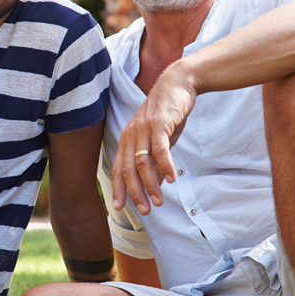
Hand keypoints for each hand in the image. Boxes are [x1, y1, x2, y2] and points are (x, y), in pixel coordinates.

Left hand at [112, 61, 197, 214]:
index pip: (118, 168)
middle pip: (129, 170)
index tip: (119, 208)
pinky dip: (164, 166)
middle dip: (135, 193)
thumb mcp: (158, 139)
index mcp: (127, 139)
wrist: (177, 84)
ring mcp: (144, 129)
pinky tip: (170, 179)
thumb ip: (153, 160)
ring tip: (159, 201)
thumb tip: (154, 183)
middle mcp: (131, 135)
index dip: (118, 189)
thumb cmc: (166, 114)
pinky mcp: (159, 123)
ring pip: (143, 163)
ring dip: (151, 185)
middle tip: (145, 211)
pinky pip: (160, 149)